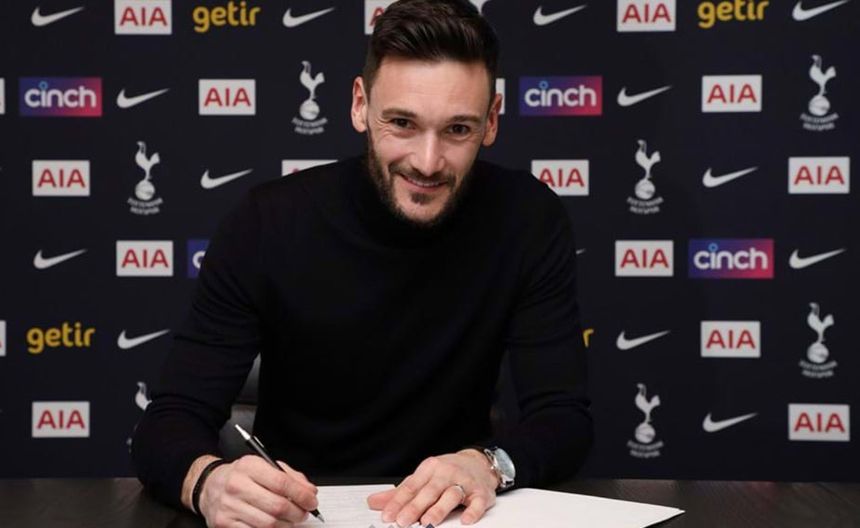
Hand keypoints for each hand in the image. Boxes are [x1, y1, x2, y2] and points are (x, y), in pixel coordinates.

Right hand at [198, 455, 318, 526]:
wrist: (209, 486)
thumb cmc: (241, 476)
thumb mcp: (264, 466)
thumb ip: (290, 477)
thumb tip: (310, 492)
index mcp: (249, 466)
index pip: (281, 482)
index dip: (301, 495)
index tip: (311, 501)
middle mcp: (237, 486)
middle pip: (277, 506)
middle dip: (297, 513)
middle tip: (303, 513)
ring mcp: (229, 507)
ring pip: (268, 524)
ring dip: (286, 525)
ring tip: (290, 521)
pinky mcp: (224, 524)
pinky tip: (275, 526)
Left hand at [367, 449, 498, 525]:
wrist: (479, 463)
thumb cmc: (447, 473)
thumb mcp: (423, 478)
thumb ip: (400, 493)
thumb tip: (373, 502)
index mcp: (430, 468)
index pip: (411, 486)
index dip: (398, 502)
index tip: (388, 516)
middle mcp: (447, 473)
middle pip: (429, 491)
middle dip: (415, 507)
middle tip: (403, 521)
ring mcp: (465, 482)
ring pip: (451, 495)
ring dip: (440, 508)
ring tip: (428, 521)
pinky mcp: (481, 492)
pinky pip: (477, 502)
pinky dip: (473, 511)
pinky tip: (465, 520)